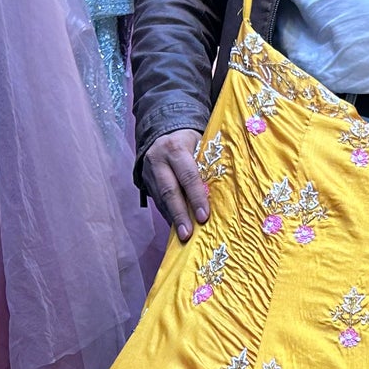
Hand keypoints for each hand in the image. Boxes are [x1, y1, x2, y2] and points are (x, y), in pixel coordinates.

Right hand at [142, 128, 206, 242]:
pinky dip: (168, 214)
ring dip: (172, 218)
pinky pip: (157, 200)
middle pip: (169, 191)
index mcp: (176, 148)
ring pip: (161, 199)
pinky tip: (176, 226)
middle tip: (187, 234)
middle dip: (180, 215)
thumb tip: (223, 193)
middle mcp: (159, 159)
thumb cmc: (191, 141)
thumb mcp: (201, 145)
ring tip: (183, 237)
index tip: (204, 217)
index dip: (197, 198)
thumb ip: (207, 165)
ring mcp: (149, 171)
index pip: (188, 176)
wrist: (164, 131)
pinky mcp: (145, 180)